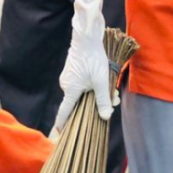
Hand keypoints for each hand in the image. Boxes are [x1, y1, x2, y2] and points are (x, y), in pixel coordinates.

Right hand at [54, 0, 112, 131]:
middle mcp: (66, 85)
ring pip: (83, 92)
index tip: (57, 134)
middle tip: (114, 98)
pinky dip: (93, 85)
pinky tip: (104, 78)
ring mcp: (68, 78)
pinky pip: (82, 84)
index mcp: (70, 90)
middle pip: (80, 101)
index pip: (64, 111)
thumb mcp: (102, 82)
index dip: (62, 123)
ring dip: (98, 92)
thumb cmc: (93, 60)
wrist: (86, 38)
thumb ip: (104, 101)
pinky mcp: (72, 71)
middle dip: (97, 103)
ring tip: (112, 86)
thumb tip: (106, 117)